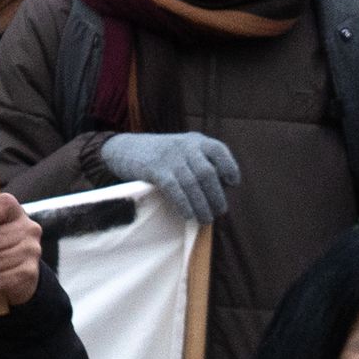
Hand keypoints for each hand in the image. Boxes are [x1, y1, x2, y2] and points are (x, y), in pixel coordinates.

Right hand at [95, 130, 239, 224]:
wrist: (125, 148)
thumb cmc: (161, 156)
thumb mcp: (183, 150)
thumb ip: (201, 164)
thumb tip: (221, 193)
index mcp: (195, 140)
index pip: (218, 150)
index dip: (230, 167)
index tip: (232, 183)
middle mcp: (184, 146)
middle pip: (208, 173)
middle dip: (216, 196)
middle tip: (219, 211)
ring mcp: (169, 157)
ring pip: (193, 184)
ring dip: (203, 206)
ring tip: (206, 219)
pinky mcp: (155, 169)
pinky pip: (175, 190)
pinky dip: (185, 205)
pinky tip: (189, 215)